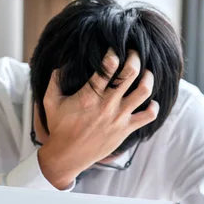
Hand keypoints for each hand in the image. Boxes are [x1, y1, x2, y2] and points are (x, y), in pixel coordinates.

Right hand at [38, 48, 158, 188]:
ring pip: (144, 90)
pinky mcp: (125, 129)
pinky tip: (149, 102)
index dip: (114, 52)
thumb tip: (62, 62)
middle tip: (133, 53)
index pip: (108, 67)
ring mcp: (118, 117)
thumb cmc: (59, 127)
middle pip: (130, 73)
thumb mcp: (50, 102)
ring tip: (145, 73)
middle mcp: (107, 104)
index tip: (114, 48)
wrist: (67, 156)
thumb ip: (55, 80)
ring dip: (148, 77)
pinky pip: (148, 116)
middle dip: (135, 58)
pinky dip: (154, 107)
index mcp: (89, 95)